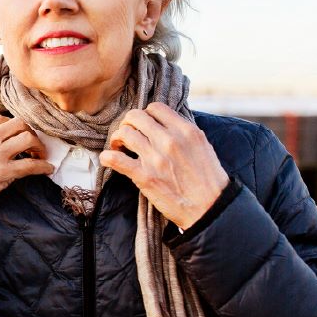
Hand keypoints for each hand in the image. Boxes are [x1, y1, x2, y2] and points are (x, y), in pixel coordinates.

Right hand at [0, 115, 53, 244]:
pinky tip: (48, 169)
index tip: (15, 135)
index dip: (10, 127)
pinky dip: (44, 166)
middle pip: (18, 123)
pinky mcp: (4, 172)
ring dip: (38, 146)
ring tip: (40, 155)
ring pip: (28, 137)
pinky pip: (32, 164)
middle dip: (29, 131)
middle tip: (32, 144)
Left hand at [98, 103, 228, 228]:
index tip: (144, 125)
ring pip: (124, 133)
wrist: (209, 208)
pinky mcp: (144, 176)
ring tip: (119, 146)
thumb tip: (165, 123)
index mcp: (185, 131)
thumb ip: (184, 132)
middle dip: (128, 123)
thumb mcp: (202, 146)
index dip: (146, 114)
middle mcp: (169, 140)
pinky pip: (116, 159)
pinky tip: (108, 158)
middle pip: (135, 116)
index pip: (155, 108)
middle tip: (128, 134)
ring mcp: (155, 158)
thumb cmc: (207, 180)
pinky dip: (107, 157)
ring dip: (117, 138)